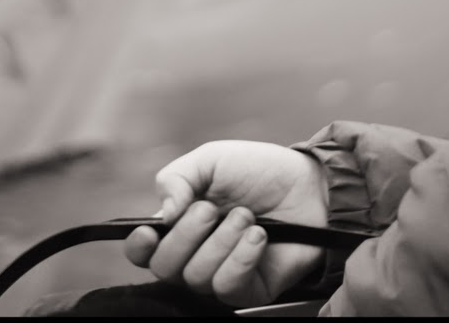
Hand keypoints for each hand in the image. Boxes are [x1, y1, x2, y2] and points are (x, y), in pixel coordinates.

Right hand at [123, 140, 328, 307]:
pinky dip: (241, 258)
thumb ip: (176, 178)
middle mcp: (196, 253)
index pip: (145, 251)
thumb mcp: (212, 159)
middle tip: (212, 209)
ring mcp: (222, 273)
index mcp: (180, 223)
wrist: (309, 184)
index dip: (139, 247)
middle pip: (164, 268)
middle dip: (186, 237)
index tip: (149, 231)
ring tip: (246, 217)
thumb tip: (162, 215)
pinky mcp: (250, 289)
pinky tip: (258, 235)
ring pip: (197, 278)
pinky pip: (228, 288)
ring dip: (220, 243)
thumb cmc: (260, 170)